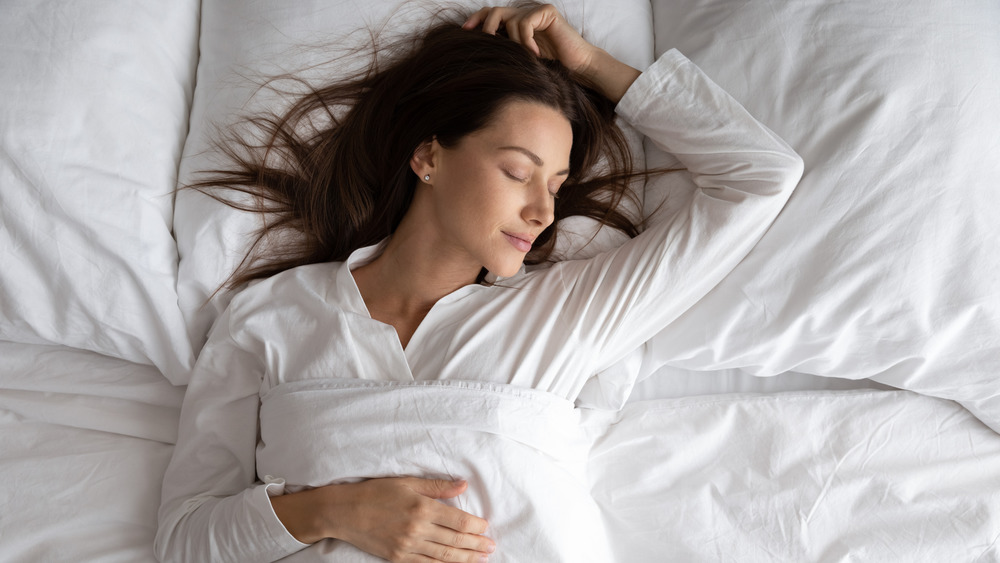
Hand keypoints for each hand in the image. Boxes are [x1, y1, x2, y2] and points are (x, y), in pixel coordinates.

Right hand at [273, 477, 494, 562]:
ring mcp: (407, 546)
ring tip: (480, 559)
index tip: (486, 528)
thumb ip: (438, 486)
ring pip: (444, 556)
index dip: (476, 526)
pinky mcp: (398, 558)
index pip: (459, 521)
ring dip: (465, 558)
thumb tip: (464, 485)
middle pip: (455, 541)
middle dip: (476, 545)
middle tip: (491, 547)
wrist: (343, 512)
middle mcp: (417, 529)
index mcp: (422, 508)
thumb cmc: (375, 492)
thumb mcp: (407, 482)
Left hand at [462, 4, 596, 74]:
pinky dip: (526, 40)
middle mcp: (524, 13)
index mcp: (516, 22)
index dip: (476, 20)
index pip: (490, 14)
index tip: (464, 32)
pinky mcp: (547, 12)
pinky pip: (525, 23)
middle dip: (486, 26)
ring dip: (514, 42)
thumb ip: (504, 49)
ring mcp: (535, 11)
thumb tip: (478, 51)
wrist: (578, 67)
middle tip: (485, 41)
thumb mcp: (521, 59)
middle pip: (495, 11)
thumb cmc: (551, 67)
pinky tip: (536, 53)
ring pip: (510, 19)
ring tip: (527, 57)